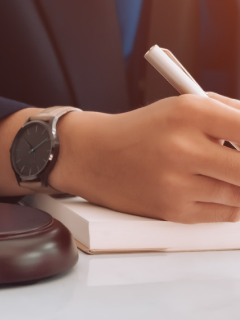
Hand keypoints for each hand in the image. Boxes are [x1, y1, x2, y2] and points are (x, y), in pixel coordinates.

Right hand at [50, 94, 239, 222]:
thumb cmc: (141, 129)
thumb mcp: (181, 106)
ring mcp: (176, 181)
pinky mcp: (172, 209)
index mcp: (188, 111)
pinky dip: (228, 203)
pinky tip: (208, 187)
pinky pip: (224, 213)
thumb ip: (229, 115)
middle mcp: (182, 146)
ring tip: (218, 172)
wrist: (93, 154)